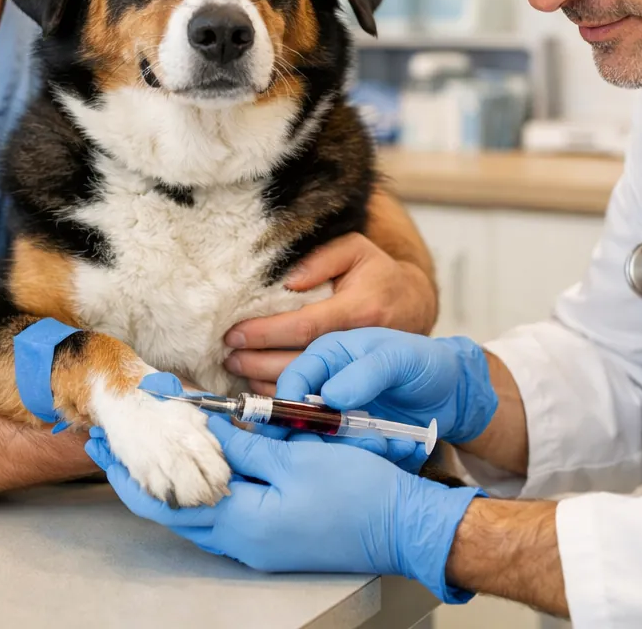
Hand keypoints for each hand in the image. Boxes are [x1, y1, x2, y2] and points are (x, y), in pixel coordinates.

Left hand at [87, 415, 481, 602]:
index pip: (169, 498)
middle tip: (112, 446)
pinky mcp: (274, 541)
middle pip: (175, 513)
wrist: (404, 526)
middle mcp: (243, 543)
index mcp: (244, 523)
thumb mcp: (296, 458)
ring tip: (146, 455)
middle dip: (139, 478)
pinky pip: (223, 517)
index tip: (108, 439)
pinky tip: (199, 472)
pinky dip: (202, 492)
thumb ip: (244, 447)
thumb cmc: (358, 491)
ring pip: (198, 517)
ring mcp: (259, 546)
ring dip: (169, 485)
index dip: (134, 468)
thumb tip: (197, 429)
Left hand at [225, 234, 437, 393]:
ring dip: (266, 380)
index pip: (304, 325)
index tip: (234, 334)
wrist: (414, 305)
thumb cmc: (378, 274)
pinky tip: (259, 384)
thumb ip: (322, 258)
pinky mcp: (354, 380)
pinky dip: (284, 391)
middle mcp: (358, 342)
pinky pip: (314, 393)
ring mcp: (358, 366)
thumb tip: (288, 280)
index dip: (266, 332)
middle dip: (258, 361)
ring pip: (307, 382)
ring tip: (235, 368)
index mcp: (358, 309)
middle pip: (301, 360)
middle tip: (227, 355)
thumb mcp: (357, 249)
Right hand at [276, 328, 497, 445]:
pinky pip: (353, 458)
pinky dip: (379, 459)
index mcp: (327, 356)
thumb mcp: (400, 358)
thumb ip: (366, 372)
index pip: (292, 381)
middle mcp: (326, 387)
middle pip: (302, 421)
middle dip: (332, 438)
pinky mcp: (356, 441)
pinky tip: (406, 447)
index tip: (304, 430)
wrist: (453, 391)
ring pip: (327, 445)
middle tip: (372, 441)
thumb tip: (329, 397)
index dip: (288, 407)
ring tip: (394, 443)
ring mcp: (340, 417)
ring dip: (360, 451)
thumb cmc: (425, 361)